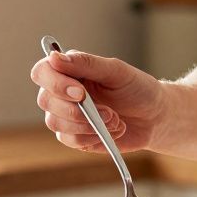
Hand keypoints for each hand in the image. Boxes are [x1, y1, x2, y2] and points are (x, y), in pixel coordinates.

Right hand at [29, 50, 164, 152]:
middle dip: (77, 110)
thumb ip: (86, 63)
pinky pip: (70, 140)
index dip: (55, 83)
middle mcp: (61, 91)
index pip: (42, 72)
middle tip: (109, 111)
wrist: (155, 118)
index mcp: (69, 69)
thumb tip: (54, 57)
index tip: (81, 93)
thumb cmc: (137, 89)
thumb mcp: (116, 71)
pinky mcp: (74, 136)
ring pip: (55, 123)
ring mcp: (66, 115)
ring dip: (88, 125)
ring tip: (115, 120)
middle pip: (45, 100)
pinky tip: (112, 130)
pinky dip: (93, 137)